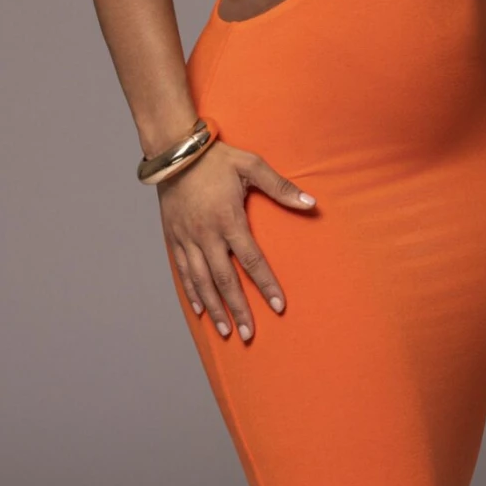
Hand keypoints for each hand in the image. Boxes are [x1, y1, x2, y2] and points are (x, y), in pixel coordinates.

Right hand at [158, 137, 315, 341]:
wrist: (174, 151)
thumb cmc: (217, 157)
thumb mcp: (252, 165)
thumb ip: (282, 187)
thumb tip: (311, 203)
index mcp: (228, 219)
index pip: (252, 260)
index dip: (266, 285)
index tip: (278, 307)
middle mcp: (206, 234)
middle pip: (225, 280)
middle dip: (238, 309)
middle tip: (250, 334)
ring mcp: (187, 238)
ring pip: (202, 282)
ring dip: (214, 308)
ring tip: (226, 331)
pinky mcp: (174, 238)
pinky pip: (183, 271)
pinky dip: (192, 292)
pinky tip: (200, 310)